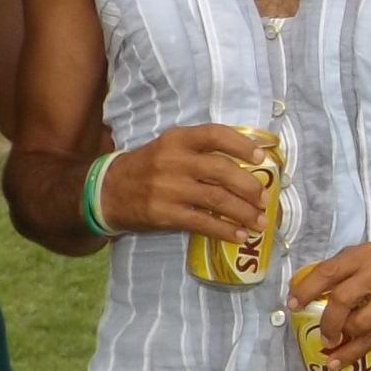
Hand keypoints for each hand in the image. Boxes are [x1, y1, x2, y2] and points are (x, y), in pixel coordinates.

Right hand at [99, 125, 274, 241]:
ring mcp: (168, 188)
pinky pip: (202, 222)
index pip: (215, 134)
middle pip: (222, 170)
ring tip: (260, 222)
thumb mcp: (169, 149)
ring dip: (244, 212)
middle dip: (249, 186)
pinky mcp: (164, 213)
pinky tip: (239, 235)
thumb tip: (246, 167)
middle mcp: (173, 160)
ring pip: (216, 198)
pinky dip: (225, 230)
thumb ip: (200, 152)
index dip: (242, 145)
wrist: (107, 191)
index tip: (262, 157)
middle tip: (264, 199)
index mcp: (177, 139)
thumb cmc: (147, 168)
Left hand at [291, 231, 370, 364]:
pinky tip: (335, 363)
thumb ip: (346, 269)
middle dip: (326, 320)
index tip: (292, 304)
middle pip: (341, 301)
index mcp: (364, 255)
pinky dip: (351, 354)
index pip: (328, 272)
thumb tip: (314, 290)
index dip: (306, 290)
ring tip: (332, 341)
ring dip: (339, 336)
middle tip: (320, 330)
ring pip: (357, 324)